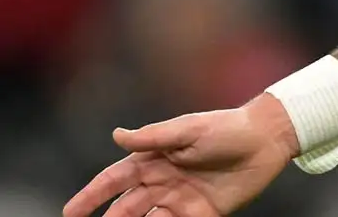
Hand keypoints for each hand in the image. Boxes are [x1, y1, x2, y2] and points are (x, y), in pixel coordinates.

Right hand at [63, 96, 300, 216]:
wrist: (268, 139)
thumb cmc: (226, 128)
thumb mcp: (189, 130)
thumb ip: (153, 137)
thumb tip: (116, 135)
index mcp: (153, 159)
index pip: (114, 180)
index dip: (91, 196)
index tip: (70, 212)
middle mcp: (162, 182)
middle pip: (126, 207)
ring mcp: (181, 200)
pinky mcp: (203, 214)